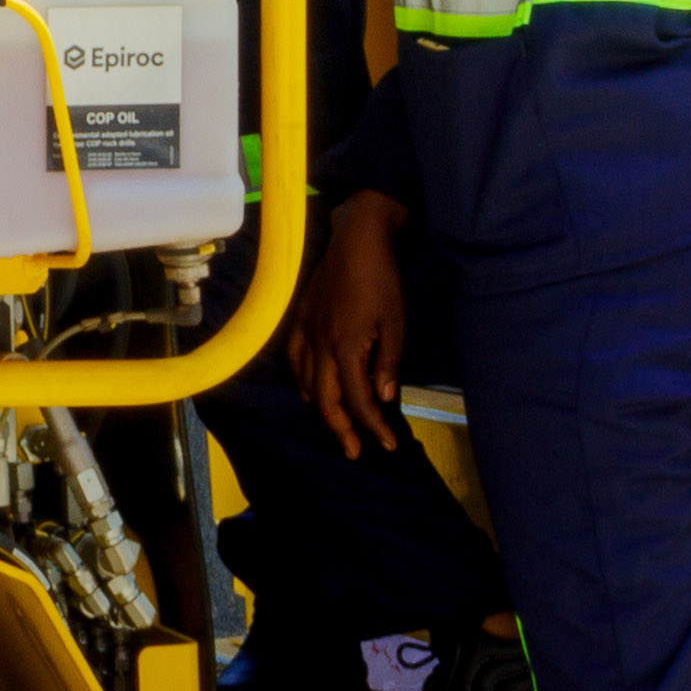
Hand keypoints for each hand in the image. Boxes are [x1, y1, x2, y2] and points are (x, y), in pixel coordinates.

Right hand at [294, 195, 410, 459]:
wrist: (356, 239)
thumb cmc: (382, 279)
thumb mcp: (396, 321)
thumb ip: (388, 361)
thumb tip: (384, 397)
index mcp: (346, 348)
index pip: (358, 400)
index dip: (373, 426)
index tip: (388, 444)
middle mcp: (321, 346)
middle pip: (327, 399)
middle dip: (341, 429)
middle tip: (355, 451)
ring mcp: (307, 332)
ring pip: (307, 382)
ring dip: (322, 408)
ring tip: (336, 426)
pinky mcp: (301, 318)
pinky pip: (294, 358)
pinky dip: (301, 380)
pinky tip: (308, 389)